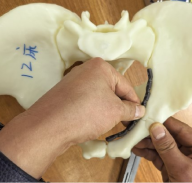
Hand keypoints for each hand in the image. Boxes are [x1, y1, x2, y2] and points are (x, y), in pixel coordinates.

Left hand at [0, 58, 144, 178]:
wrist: (51, 124)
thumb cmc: (86, 112)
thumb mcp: (115, 111)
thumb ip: (131, 109)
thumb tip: (139, 110)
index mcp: (100, 66)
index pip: (126, 86)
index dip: (134, 104)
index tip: (139, 118)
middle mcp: (86, 69)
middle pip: (111, 89)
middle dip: (119, 106)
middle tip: (126, 124)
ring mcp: (73, 81)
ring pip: (98, 96)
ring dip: (106, 110)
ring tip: (109, 125)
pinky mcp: (65, 93)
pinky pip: (85, 100)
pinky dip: (92, 111)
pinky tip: (93, 123)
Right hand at [133, 117, 191, 182]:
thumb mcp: (183, 170)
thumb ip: (168, 148)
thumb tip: (156, 127)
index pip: (181, 129)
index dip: (163, 121)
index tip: (146, 114)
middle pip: (169, 136)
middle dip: (150, 132)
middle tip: (133, 125)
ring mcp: (182, 161)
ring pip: (161, 146)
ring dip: (145, 142)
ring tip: (130, 136)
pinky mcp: (172, 169)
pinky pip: (158, 156)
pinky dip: (146, 152)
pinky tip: (135, 148)